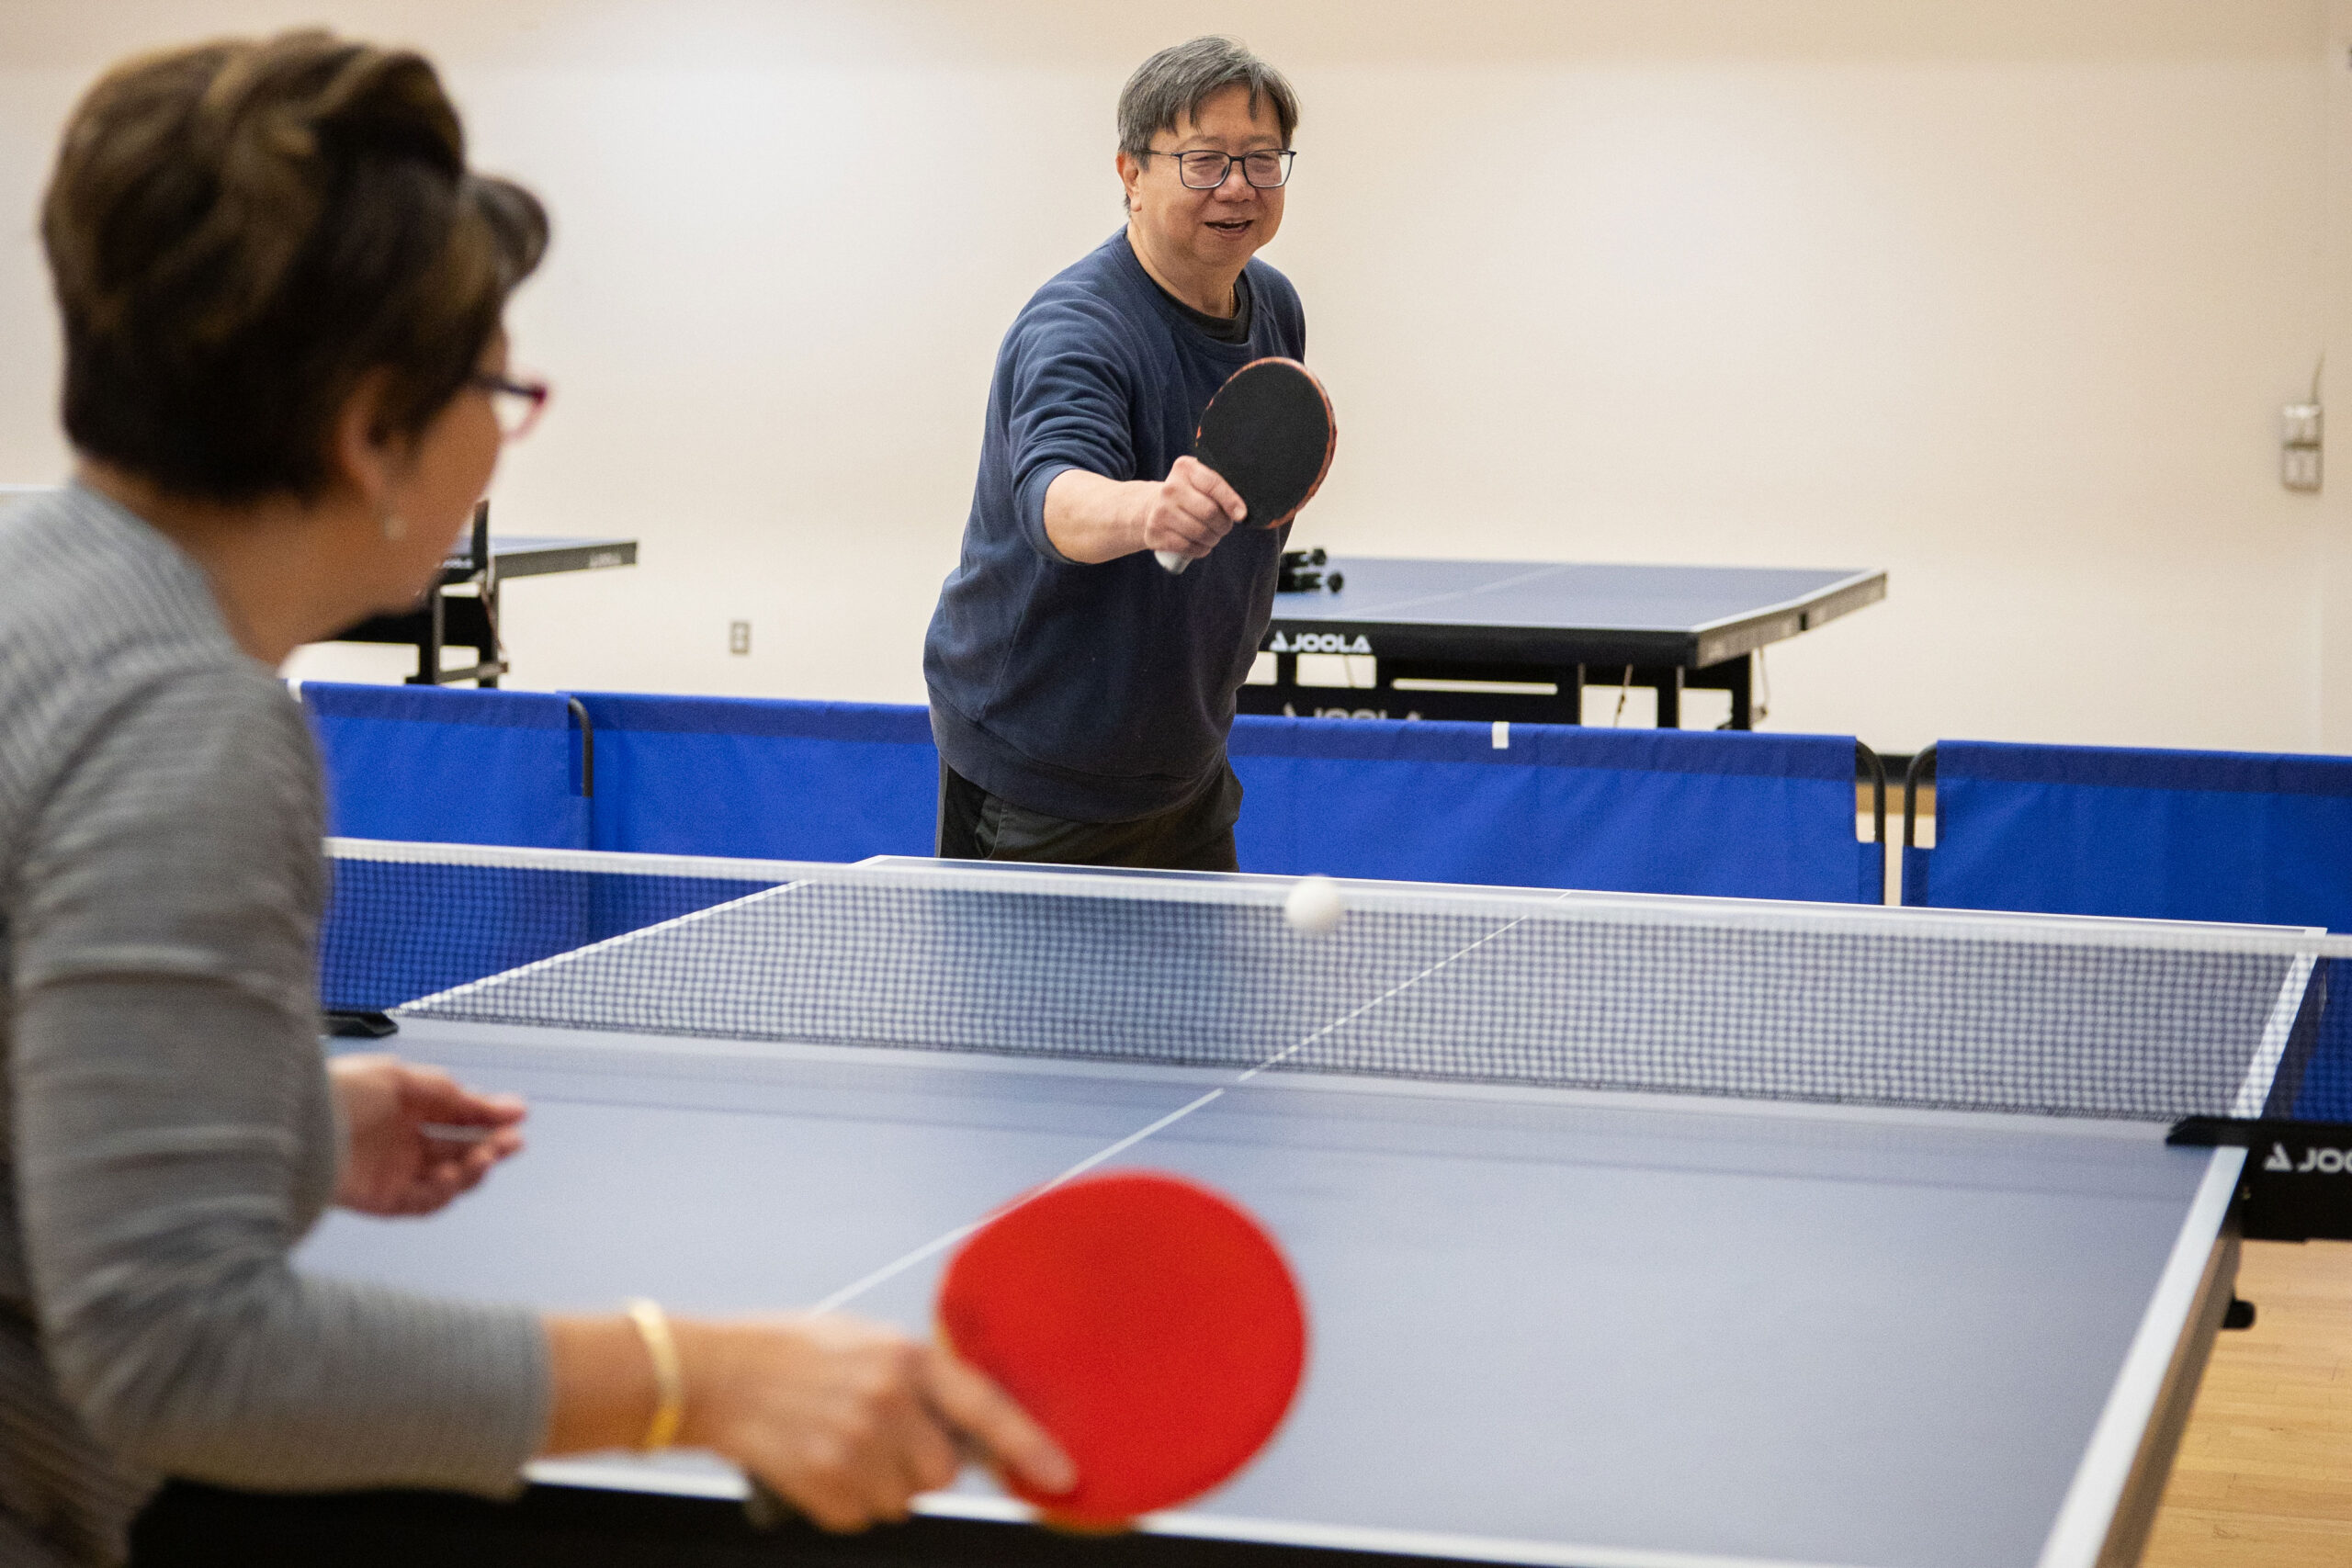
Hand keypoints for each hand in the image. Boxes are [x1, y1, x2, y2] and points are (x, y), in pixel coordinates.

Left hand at [329, 1053, 525, 1216]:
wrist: (289, 1126)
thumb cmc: (338, 1092)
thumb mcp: (404, 1081)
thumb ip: (457, 1097)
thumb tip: (512, 1107)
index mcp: (404, 1107)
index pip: (456, 1116)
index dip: (488, 1118)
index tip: (519, 1117)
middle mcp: (400, 1141)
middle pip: (458, 1150)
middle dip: (490, 1146)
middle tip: (513, 1143)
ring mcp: (391, 1172)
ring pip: (448, 1179)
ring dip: (473, 1170)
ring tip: (486, 1157)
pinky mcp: (379, 1200)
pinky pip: (423, 1202)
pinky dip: (445, 1192)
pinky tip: (454, 1175)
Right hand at [681, 1315, 1074, 1531]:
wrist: (715, 1375)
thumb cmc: (791, 1352)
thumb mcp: (866, 1342)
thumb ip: (917, 1380)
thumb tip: (964, 1431)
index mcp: (906, 1357)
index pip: (986, 1407)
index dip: (1029, 1446)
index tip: (1062, 1477)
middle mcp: (890, 1401)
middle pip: (941, 1471)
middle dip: (918, 1465)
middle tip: (878, 1437)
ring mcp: (857, 1445)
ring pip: (901, 1500)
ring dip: (878, 1485)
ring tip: (837, 1442)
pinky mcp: (825, 1483)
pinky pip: (860, 1517)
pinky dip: (842, 1501)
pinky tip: (816, 1462)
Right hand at [1137, 455, 1246, 562]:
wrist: (1153, 507)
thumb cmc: (1188, 495)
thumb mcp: (1201, 481)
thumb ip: (1221, 488)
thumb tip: (1241, 512)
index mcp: (1185, 468)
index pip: (1213, 484)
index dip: (1231, 501)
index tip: (1241, 514)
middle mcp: (1170, 488)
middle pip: (1209, 512)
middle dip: (1224, 524)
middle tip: (1224, 526)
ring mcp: (1160, 511)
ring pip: (1201, 532)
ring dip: (1214, 538)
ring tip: (1213, 535)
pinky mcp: (1156, 533)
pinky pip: (1188, 547)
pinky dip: (1201, 549)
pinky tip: (1201, 544)